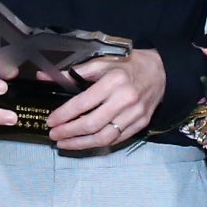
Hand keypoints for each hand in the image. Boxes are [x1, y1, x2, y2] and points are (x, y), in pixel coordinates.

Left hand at [45, 49, 166, 153]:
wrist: (162, 72)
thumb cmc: (129, 66)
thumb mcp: (102, 62)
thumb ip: (74, 72)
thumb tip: (44, 77)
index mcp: (113, 81)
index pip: (83, 103)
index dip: (64, 114)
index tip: (51, 121)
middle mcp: (125, 99)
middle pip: (92, 124)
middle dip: (69, 132)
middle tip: (54, 135)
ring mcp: (135, 114)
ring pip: (104, 137)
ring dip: (81, 144)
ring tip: (64, 143)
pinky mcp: (141, 124)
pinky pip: (116, 139)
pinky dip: (98, 143)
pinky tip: (84, 143)